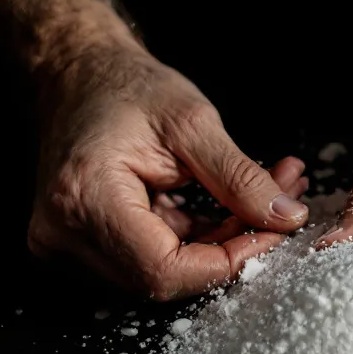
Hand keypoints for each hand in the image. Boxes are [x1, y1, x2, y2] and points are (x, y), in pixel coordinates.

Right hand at [28, 45, 310, 299]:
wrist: (78, 74)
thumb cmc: (125, 87)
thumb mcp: (193, 123)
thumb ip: (240, 177)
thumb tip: (287, 218)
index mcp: (86, 199)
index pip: (164, 270)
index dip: (227, 261)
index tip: (274, 231)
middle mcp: (66, 233)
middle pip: (166, 278)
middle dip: (231, 250)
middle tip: (279, 211)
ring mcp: (70, 243)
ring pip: (166, 273)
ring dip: (222, 244)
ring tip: (262, 199)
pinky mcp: (86, 244)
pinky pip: (154, 259)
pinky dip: (200, 240)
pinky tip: (230, 207)